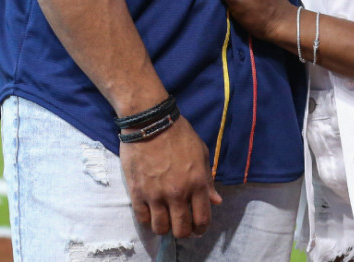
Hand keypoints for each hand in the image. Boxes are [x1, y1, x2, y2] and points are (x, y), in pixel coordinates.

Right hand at [119, 116, 221, 237]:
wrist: (150, 122)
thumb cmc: (179, 134)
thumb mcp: (201, 153)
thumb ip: (208, 180)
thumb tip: (216, 201)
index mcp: (197, 183)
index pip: (202, 219)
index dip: (201, 229)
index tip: (197, 228)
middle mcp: (177, 193)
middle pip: (181, 230)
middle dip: (183, 231)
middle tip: (180, 224)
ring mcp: (156, 195)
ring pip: (160, 228)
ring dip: (164, 227)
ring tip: (164, 218)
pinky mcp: (137, 192)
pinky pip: (142, 219)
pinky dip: (147, 219)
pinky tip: (151, 211)